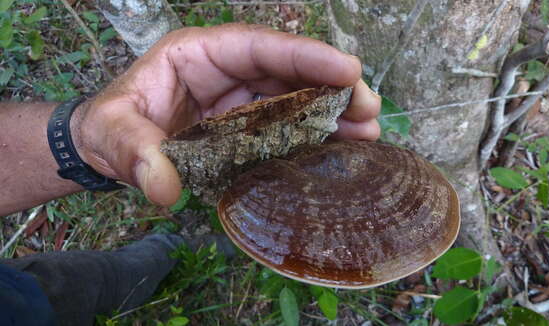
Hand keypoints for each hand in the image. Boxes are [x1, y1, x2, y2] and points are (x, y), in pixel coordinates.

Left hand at [73, 24, 380, 206]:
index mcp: (198, 55)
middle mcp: (227, 72)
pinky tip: (340, 149)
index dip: (304, 55)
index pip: (257, 46)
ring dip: (332, 113)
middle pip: (288, 70)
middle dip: (332, 86)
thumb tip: (164, 187)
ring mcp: (241, 101)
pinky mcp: (248, 129)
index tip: (347, 69)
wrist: (106, 147)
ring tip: (367, 133)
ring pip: (296, 98)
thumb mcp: (112, 133)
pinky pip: (287, 127)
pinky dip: (315, 137)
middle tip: (369, 109)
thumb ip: (135, 154)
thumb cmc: (110, 126)